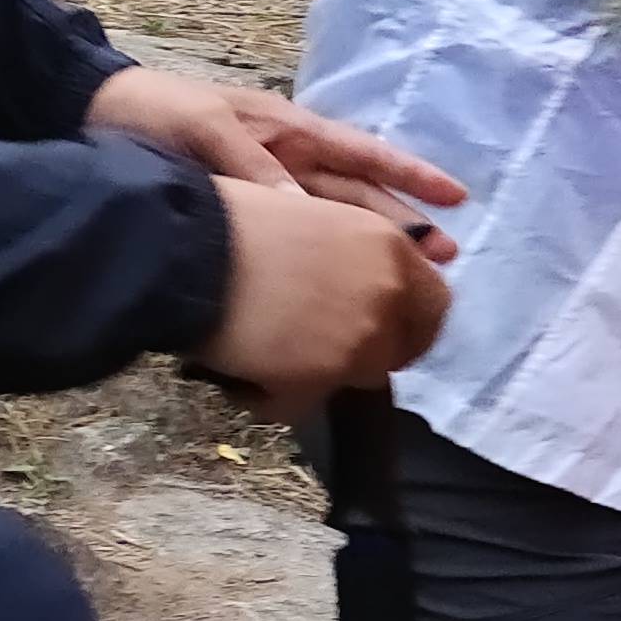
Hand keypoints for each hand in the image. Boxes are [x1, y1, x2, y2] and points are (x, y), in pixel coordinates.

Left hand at [93, 65, 464, 264]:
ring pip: (336, 217)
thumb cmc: (156, 111)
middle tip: (447, 257)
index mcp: (291, 131)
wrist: (96, 115)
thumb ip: (255, 167)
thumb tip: (304, 211)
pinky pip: (297, 232)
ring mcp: (272, 186)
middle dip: (405, 221)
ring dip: (375, 242)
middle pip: (360, 194)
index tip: (455, 197)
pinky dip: (326, 252)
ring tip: (414, 273)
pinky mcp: (248, 209)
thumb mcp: (206, 129)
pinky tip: (345, 278)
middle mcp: (291, 160)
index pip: (364, 154)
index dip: (411, 175)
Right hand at [195, 178, 452, 411]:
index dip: (409, 322)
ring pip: (359, 376)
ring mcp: (362, 337)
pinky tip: (249, 380)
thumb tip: (363, 284)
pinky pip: (311, 401)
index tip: (386, 331)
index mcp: (390, 246)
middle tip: (328, 356)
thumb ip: (354, 255)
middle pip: (404, 346)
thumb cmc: (234, 221)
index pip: (434, 301)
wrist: (186, 250)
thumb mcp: (315, 219)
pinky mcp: (325, 375)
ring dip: (324, 374)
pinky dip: (282, 397)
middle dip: (372, 355)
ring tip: (273, 361)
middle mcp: (390, 291)